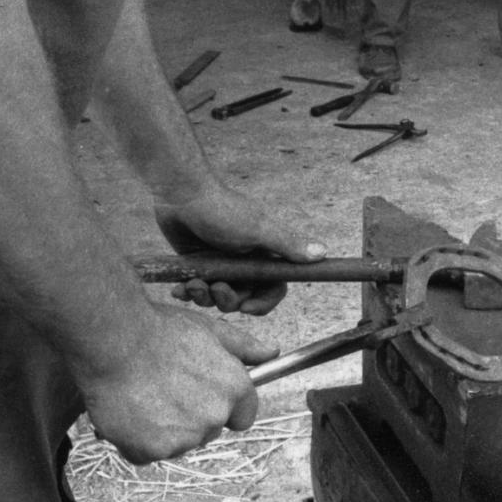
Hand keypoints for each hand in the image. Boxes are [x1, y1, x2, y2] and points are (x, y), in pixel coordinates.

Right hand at [82, 301, 272, 464]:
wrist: (113, 340)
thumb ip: (243, 346)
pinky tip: (127, 412)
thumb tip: (271, 352)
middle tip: (162, 387)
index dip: (222, 406)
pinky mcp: (151, 451)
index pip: (242, 417)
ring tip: (141, 395)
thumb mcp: (208, 329)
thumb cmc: (158, 330)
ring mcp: (183, 437)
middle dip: (188, 416)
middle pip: (207, 430)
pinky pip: (146, 453)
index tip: (200, 395)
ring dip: (161, 429)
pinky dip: (135, 440)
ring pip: (176, 443)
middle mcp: (215, 417)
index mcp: (235, 389)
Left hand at [154, 181, 326, 314]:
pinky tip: (179, 287)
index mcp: (263, 254)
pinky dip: (188, 292)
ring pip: (217, 297)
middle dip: (228, 300)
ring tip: (193, 283)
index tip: (247, 308)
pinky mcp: (198, 264)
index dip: (263, 303)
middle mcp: (244, 262)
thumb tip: (322, 253)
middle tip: (215, 287)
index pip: (273, 288)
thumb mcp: (258, 229)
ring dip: (204, 297)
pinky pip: (195, 289)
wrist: (182, 194)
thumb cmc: (221, 209)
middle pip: (243, 298)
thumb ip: (288, 245)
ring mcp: (219, 264)